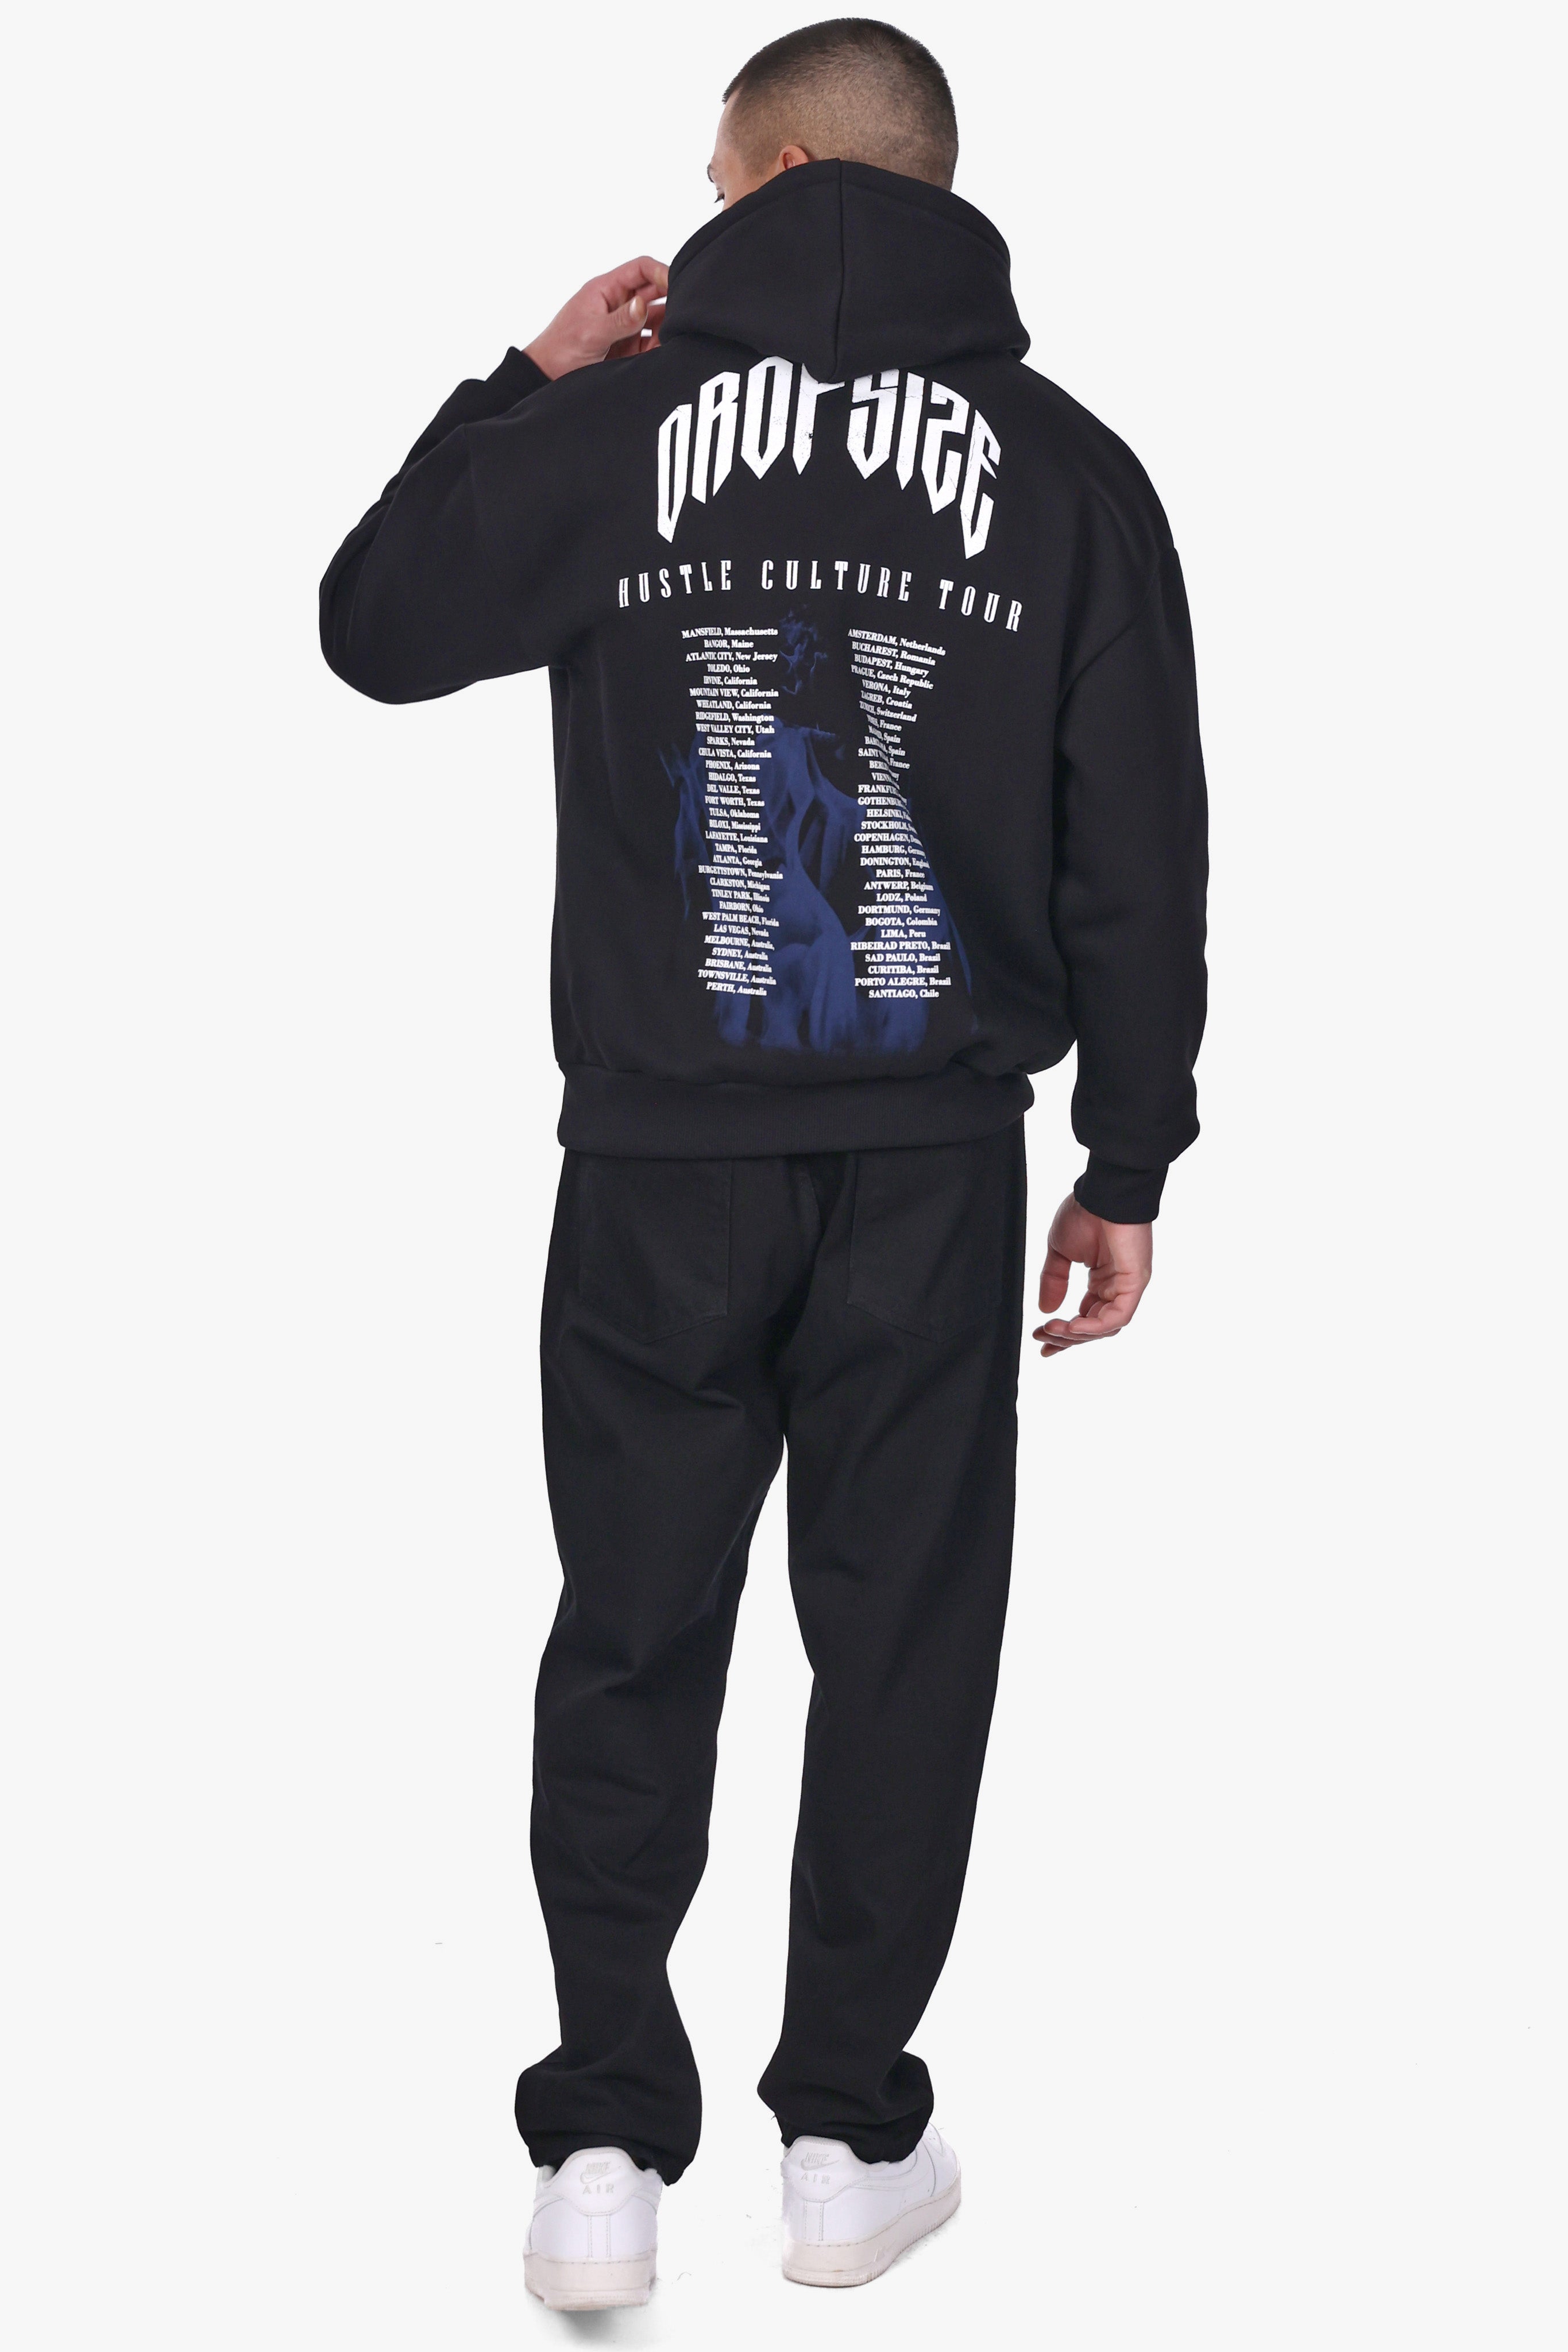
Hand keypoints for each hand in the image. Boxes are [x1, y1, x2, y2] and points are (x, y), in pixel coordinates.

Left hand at [525, 257, 667, 378]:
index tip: (679, 285)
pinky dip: (660, 347)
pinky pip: (652, 342)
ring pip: (657, 319)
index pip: (641, 269)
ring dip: (667, 328)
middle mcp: (619, 304)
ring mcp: (625, 326)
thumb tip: (642, 305)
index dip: (662, 272)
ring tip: (671, 340)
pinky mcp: (629, 348)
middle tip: (684, 316)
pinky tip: (662, 354)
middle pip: (655, 293)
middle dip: (671, 302)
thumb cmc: (561, 350)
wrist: (546, 378)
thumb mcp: (590, 333)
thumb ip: (619, 320)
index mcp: (607, 289)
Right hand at [1033, 1196, 1152, 1358]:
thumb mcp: (1059, 1251)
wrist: (1101, 1192)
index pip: (1085, 1317)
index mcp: (1101, 1280)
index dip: (1064, 1334)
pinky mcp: (1135, 1282)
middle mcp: (1116, 1286)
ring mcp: (1127, 1286)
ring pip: (1105, 1327)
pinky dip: (1095, 1326)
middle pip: (1093, 1327)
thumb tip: (1046, 1310)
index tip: (1042, 1343)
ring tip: (1052, 1331)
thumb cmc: (1084, 1213)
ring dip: (1076, 1335)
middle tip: (1041, 1338)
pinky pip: (1118, 1316)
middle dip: (1065, 1337)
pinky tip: (1072, 1326)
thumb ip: (1053, 1281)